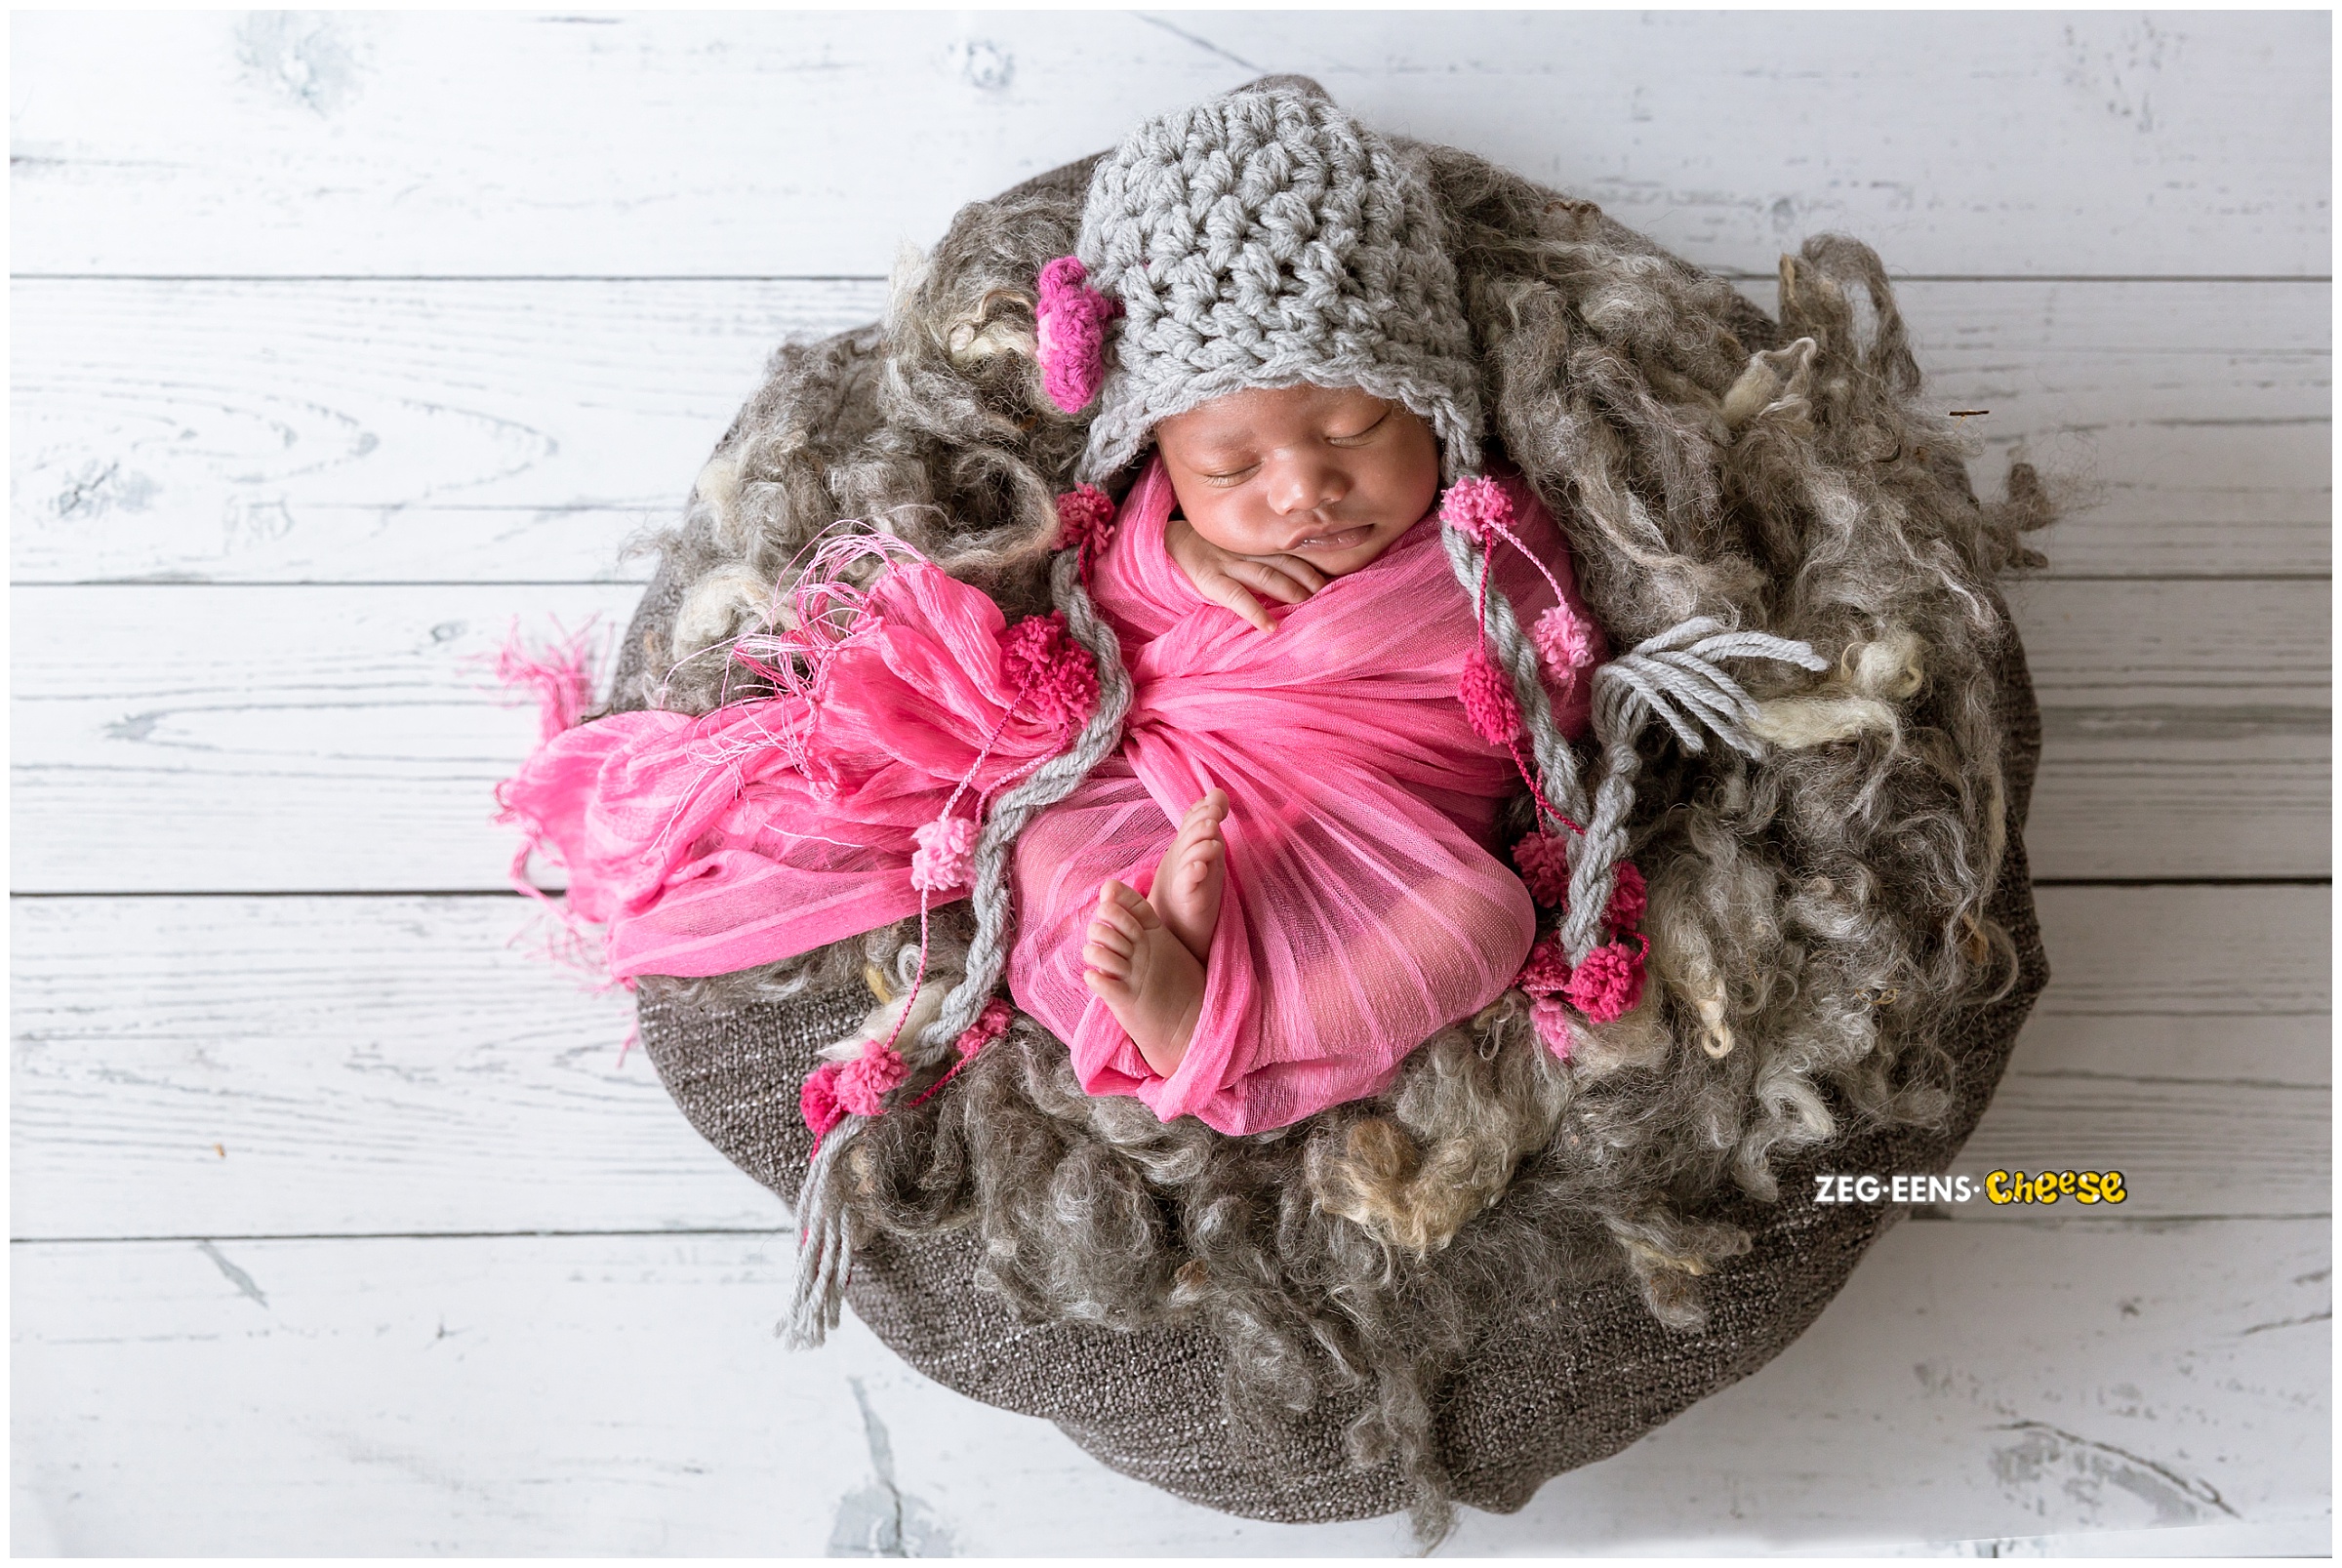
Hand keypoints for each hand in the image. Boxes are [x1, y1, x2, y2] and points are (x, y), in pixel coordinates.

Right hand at [1163, 517, 1327, 634]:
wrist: (1160, 543)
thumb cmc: (1198, 548)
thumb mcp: (1228, 545)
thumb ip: (1255, 555)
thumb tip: (1288, 575)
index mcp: (1249, 542)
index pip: (1286, 549)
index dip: (1309, 560)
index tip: (1330, 573)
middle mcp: (1242, 549)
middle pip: (1282, 560)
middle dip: (1306, 575)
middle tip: (1326, 591)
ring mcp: (1225, 563)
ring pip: (1265, 574)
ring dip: (1289, 589)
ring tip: (1306, 603)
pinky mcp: (1208, 580)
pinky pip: (1235, 596)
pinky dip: (1254, 611)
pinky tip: (1270, 626)